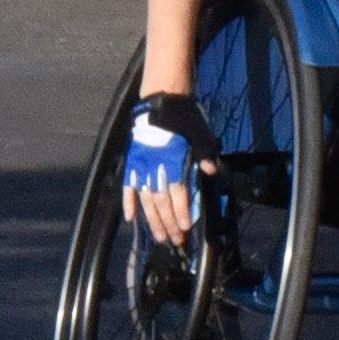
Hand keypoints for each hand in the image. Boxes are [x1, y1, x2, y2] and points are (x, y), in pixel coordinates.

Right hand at [123, 94, 209, 244]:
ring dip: (153, 220)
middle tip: (176, 240)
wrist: (161, 99)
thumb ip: (204, 152)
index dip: (181, 211)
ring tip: (159, 236)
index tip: (185, 227)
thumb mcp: (199, 131)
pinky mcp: (132, 162)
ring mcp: (141, 165)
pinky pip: (128, 186)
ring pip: (146, 199)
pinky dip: (128, 203)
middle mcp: (154, 165)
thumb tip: (211, 170)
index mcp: (171, 158)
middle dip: (169, 223)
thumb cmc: (183, 116)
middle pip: (161, 201)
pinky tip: (131, 219)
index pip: (176, 191)